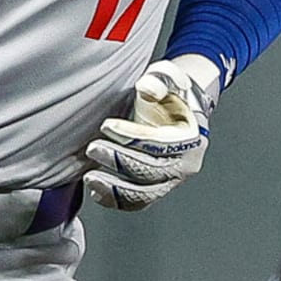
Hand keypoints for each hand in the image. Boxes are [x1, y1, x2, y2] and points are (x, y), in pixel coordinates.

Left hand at [82, 54, 223, 210]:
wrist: (178, 111)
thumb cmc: (170, 95)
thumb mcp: (166, 79)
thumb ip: (158, 81)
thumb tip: (147, 89)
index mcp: (190, 137)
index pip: (159, 142)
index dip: (132, 136)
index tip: (107, 126)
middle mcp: (185, 163)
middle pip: (151, 170)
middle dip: (118, 161)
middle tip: (93, 148)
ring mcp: (172, 180)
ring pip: (144, 193)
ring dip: (115, 188)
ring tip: (90, 177)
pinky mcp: (158, 188)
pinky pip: (138, 202)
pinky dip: (117, 200)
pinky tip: (97, 192)